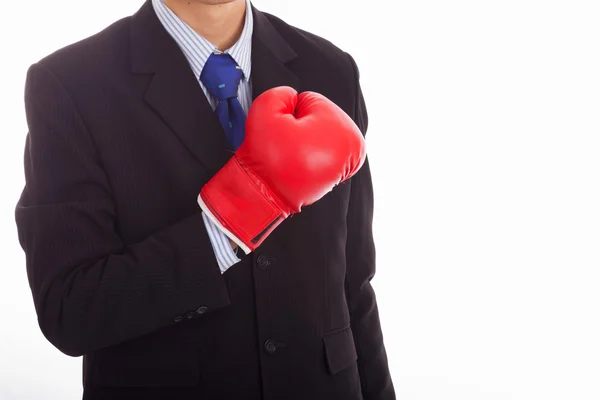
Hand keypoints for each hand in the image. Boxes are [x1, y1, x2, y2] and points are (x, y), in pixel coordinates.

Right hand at [198, 86, 365, 252]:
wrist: (264, 195)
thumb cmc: (267, 156)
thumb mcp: (265, 109)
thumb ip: (283, 93)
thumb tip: (294, 100)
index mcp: (343, 128)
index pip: (310, 101)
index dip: (289, 113)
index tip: (283, 132)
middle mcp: (354, 145)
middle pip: (319, 117)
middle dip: (301, 126)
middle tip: (287, 146)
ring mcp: (350, 161)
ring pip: (320, 133)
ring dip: (306, 139)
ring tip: (293, 156)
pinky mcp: (342, 173)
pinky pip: (323, 150)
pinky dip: (311, 153)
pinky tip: (300, 164)